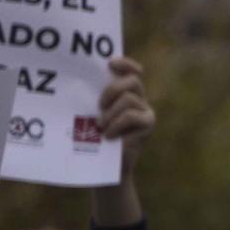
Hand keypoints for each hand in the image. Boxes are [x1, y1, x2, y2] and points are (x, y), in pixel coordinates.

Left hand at [99, 58, 153, 177]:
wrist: (105, 166)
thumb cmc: (94, 139)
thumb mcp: (93, 115)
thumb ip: (97, 101)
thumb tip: (81, 84)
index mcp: (126, 94)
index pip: (132, 72)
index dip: (126, 64)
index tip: (111, 63)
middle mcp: (139, 100)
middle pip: (132, 81)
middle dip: (113, 89)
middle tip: (100, 106)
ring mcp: (146, 112)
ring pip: (129, 99)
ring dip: (111, 113)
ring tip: (101, 127)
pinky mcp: (148, 124)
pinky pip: (131, 115)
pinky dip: (116, 124)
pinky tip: (109, 136)